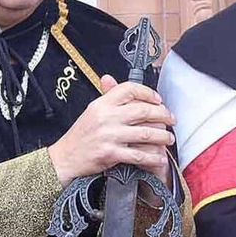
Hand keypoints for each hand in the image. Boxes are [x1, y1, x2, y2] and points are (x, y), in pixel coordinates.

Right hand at [47, 75, 174, 183]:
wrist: (64, 158)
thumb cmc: (80, 135)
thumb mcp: (91, 111)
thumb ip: (106, 96)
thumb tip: (109, 78)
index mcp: (102, 104)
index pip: (130, 89)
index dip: (148, 93)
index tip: (158, 100)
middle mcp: (106, 117)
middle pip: (143, 111)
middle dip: (163, 115)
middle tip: (171, 120)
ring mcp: (109, 135)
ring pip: (146, 133)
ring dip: (162, 137)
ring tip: (168, 139)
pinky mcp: (111, 153)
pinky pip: (139, 155)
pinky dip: (153, 158)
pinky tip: (160, 158)